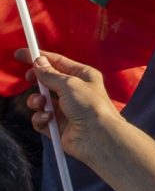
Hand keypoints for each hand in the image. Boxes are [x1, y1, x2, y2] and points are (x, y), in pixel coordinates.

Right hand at [21, 50, 122, 164]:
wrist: (97, 136)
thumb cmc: (90, 106)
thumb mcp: (70, 84)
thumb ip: (51, 75)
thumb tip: (38, 62)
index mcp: (83, 76)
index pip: (58, 62)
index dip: (40, 57)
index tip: (22, 53)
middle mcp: (74, 91)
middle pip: (47, 81)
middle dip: (37, 80)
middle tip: (29, 78)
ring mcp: (65, 109)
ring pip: (40, 101)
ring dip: (37, 101)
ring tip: (42, 103)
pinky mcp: (57, 125)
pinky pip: (40, 118)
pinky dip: (40, 118)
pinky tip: (48, 119)